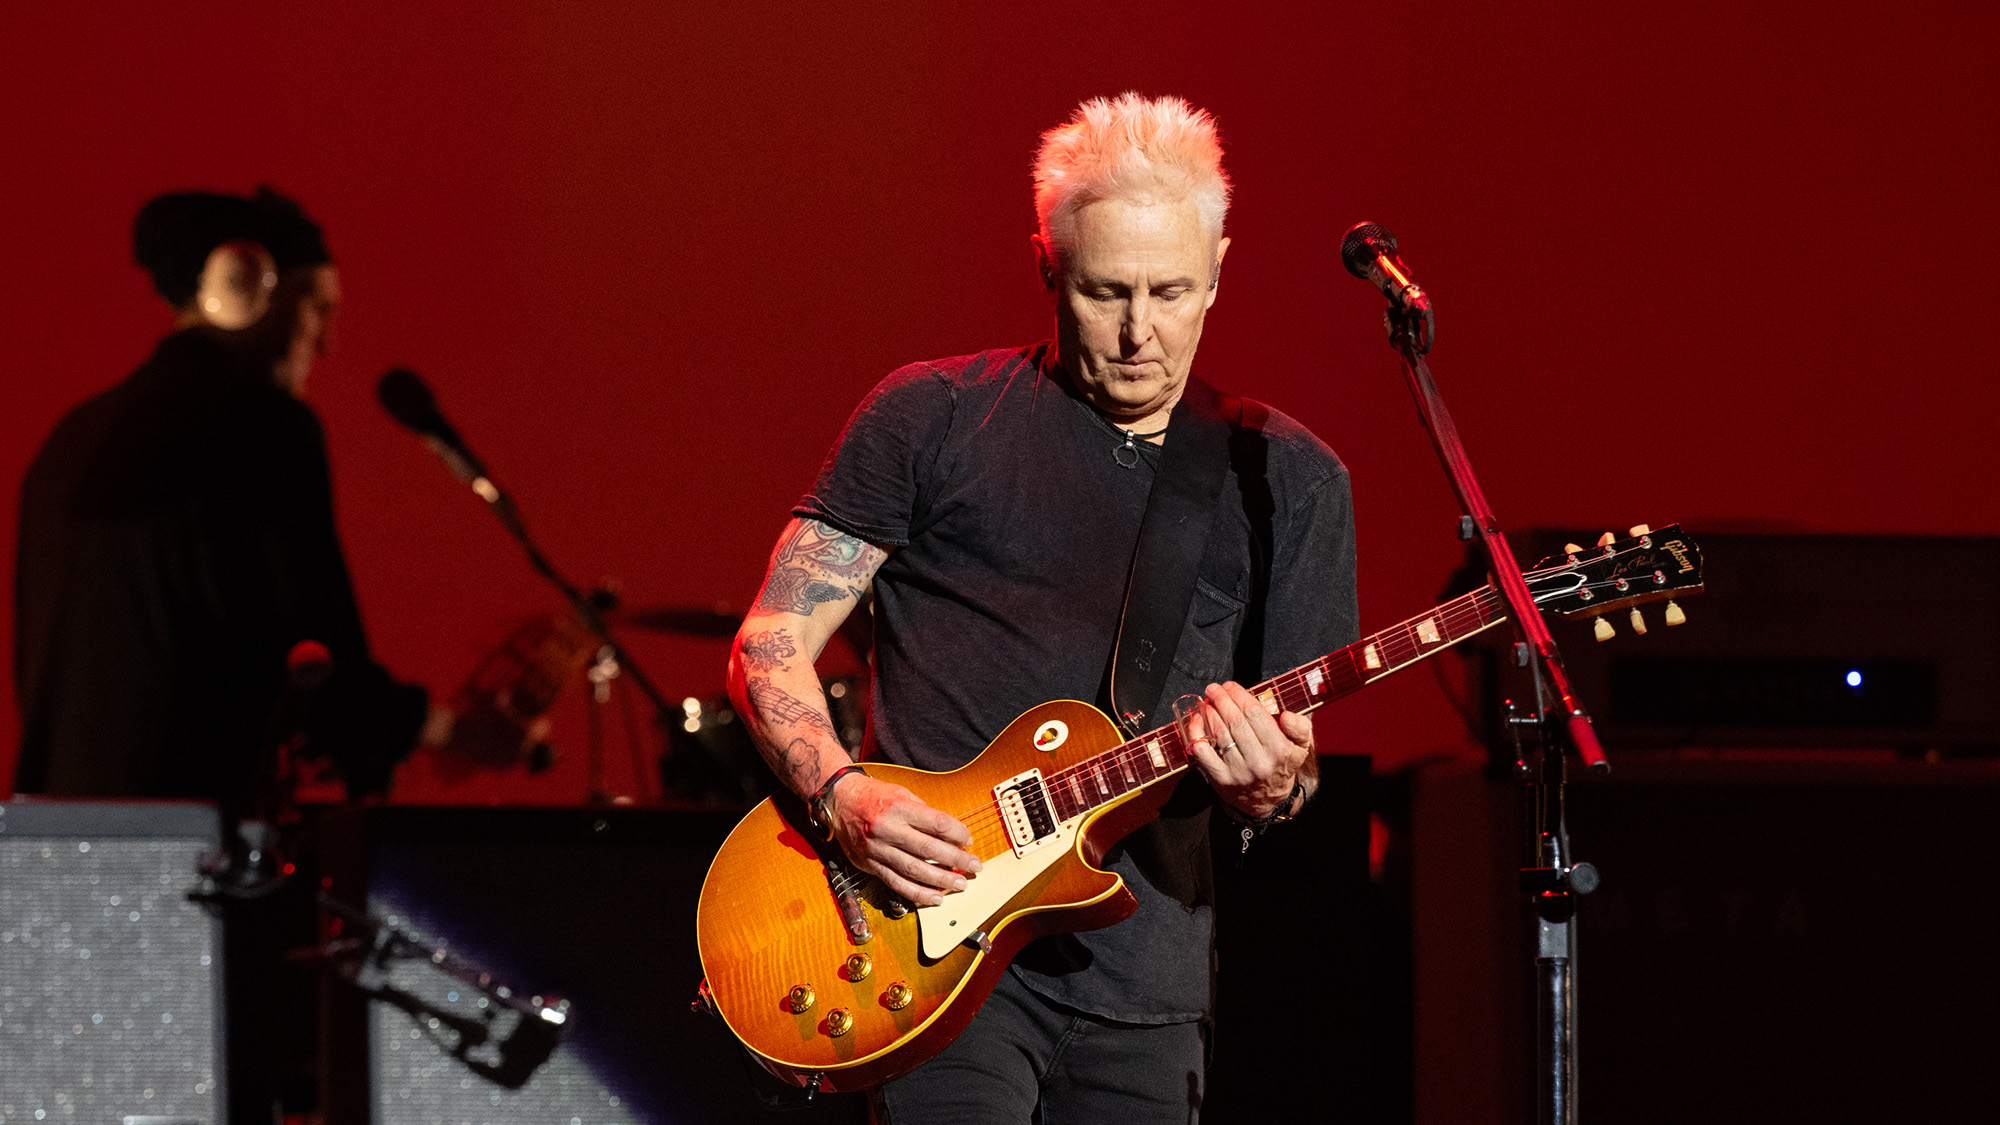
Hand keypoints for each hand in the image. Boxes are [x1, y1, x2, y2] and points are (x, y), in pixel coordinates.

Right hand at [824, 774, 982, 906]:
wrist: (839, 801)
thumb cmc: (874, 796)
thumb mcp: (901, 793)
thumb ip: (924, 813)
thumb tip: (951, 835)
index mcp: (899, 807)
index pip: (937, 823)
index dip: (957, 833)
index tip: (968, 840)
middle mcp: (887, 829)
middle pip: (929, 849)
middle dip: (956, 860)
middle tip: (974, 866)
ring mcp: (877, 849)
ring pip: (914, 870)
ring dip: (941, 880)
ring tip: (960, 884)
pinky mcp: (870, 865)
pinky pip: (897, 883)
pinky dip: (918, 893)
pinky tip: (935, 897)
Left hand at [1184, 681, 1313, 818]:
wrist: (1267, 799)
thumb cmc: (1281, 765)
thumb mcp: (1301, 747)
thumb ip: (1300, 728)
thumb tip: (1286, 715)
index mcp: (1279, 750)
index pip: (1255, 714)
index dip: (1240, 696)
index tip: (1231, 686)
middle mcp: (1259, 761)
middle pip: (1235, 721)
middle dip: (1223, 700)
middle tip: (1215, 688)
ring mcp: (1239, 771)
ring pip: (1220, 734)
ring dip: (1211, 713)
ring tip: (1208, 701)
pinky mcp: (1221, 779)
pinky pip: (1204, 752)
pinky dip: (1197, 734)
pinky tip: (1197, 721)